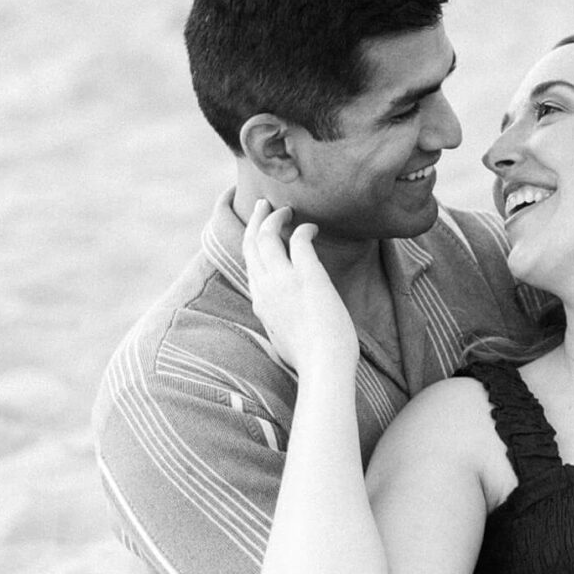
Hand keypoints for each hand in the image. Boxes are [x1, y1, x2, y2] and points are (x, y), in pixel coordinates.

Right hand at [241, 202, 359, 378]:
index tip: (260, 233)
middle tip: (264, 205)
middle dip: (255, 221)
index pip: (249, 266)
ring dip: (275, 218)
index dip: (253, 245)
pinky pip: (298, 240)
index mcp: (259, 304)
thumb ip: (277, 324)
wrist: (324, 367)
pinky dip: (303, 229)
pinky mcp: (306, 275)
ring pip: (266, 236)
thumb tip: (279, 323)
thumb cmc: (310, 360)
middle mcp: (264, 288)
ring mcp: (283, 280)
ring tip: (287, 209)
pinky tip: (312, 227)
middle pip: (250, 244)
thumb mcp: (282, 341)